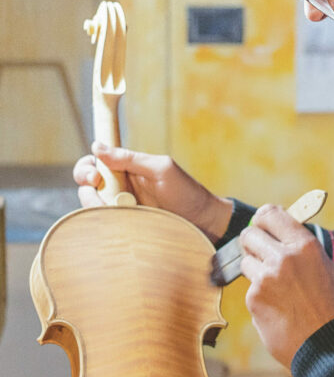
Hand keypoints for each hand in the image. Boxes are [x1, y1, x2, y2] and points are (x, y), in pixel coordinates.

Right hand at [73, 142, 232, 242]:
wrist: (204, 223)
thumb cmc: (186, 192)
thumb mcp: (160, 169)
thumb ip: (130, 159)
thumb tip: (97, 146)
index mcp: (127, 170)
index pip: (95, 164)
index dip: (86, 168)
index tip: (94, 176)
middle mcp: (120, 190)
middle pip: (87, 188)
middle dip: (86, 190)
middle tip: (98, 192)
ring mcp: (122, 211)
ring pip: (93, 210)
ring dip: (97, 209)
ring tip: (118, 210)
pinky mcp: (126, 230)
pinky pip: (106, 228)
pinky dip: (106, 227)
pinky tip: (118, 225)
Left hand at [240, 204, 333, 367]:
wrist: (329, 348)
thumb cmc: (333, 308)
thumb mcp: (327, 268)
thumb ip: (302, 249)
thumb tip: (281, 234)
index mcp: (305, 246)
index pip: (270, 214)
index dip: (263, 219)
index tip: (264, 225)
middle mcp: (282, 258)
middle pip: (249, 234)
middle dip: (253, 242)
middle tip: (261, 252)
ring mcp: (265, 279)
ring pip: (246, 262)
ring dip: (256, 270)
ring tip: (277, 287)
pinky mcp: (254, 300)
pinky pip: (250, 289)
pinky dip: (260, 297)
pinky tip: (279, 309)